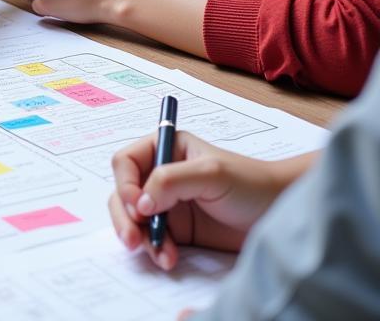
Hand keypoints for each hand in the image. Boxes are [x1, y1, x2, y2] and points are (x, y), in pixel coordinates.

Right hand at [108, 130, 299, 269]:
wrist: (283, 216)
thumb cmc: (252, 184)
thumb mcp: (211, 173)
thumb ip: (171, 180)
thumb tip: (140, 203)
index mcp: (166, 149)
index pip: (126, 163)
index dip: (126, 185)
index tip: (138, 208)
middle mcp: (161, 175)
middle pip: (124, 193)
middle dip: (124, 216)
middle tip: (132, 239)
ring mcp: (168, 204)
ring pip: (134, 219)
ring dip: (140, 237)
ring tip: (161, 254)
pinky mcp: (179, 231)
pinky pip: (153, 240)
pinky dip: (155, 250)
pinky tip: (169, 258)